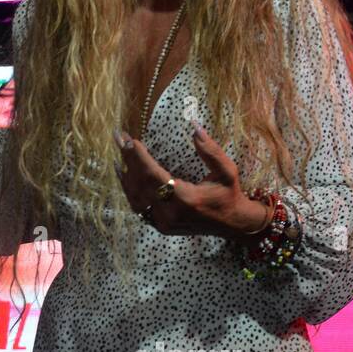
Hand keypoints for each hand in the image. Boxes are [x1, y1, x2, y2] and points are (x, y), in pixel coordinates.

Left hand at [114, 122, 268, 237]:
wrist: (232, 224)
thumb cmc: (229, 194)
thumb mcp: (227, 171)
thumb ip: (211, 150)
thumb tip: (194, 126)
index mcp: (186, 199)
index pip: (153, 175)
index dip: (138, 156)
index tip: (129, 139)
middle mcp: (170, 213)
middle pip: (140, 184)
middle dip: (128, 159)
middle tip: (120, 138)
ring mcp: (163, 222)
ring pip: (135, 197)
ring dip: (126, 175)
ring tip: (120, 153)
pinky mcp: (160, 226)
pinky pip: (139, 207)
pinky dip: (130, 190)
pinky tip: (125, 175)